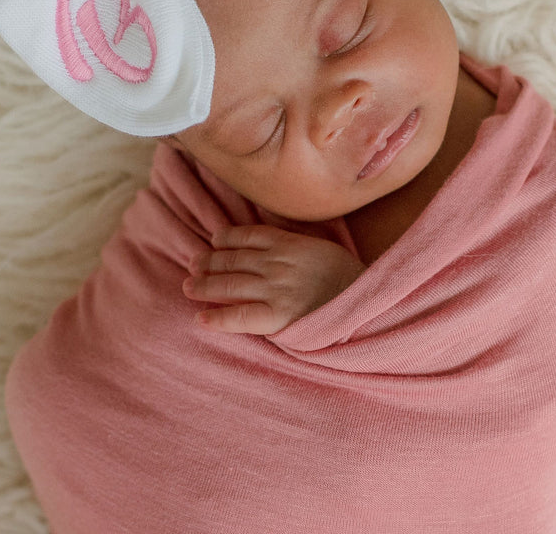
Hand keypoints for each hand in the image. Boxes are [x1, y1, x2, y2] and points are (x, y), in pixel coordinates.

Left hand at [182, 225, 364, 334]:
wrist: (367, 304)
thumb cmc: (347, 278)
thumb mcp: (322, 248)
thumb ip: (295, 244)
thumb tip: (272, 241)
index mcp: (289, 244)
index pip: (249, 236)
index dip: (227, 238)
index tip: (213, 240)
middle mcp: (277, 263)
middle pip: (233, 259)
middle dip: (208, 261)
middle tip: (192, 263)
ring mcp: (276, 289)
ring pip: (230, 285)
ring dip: (204, 285)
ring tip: (188, 286)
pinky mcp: (278, 316)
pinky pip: (239, 317)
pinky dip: (218, 318)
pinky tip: (201, 319)